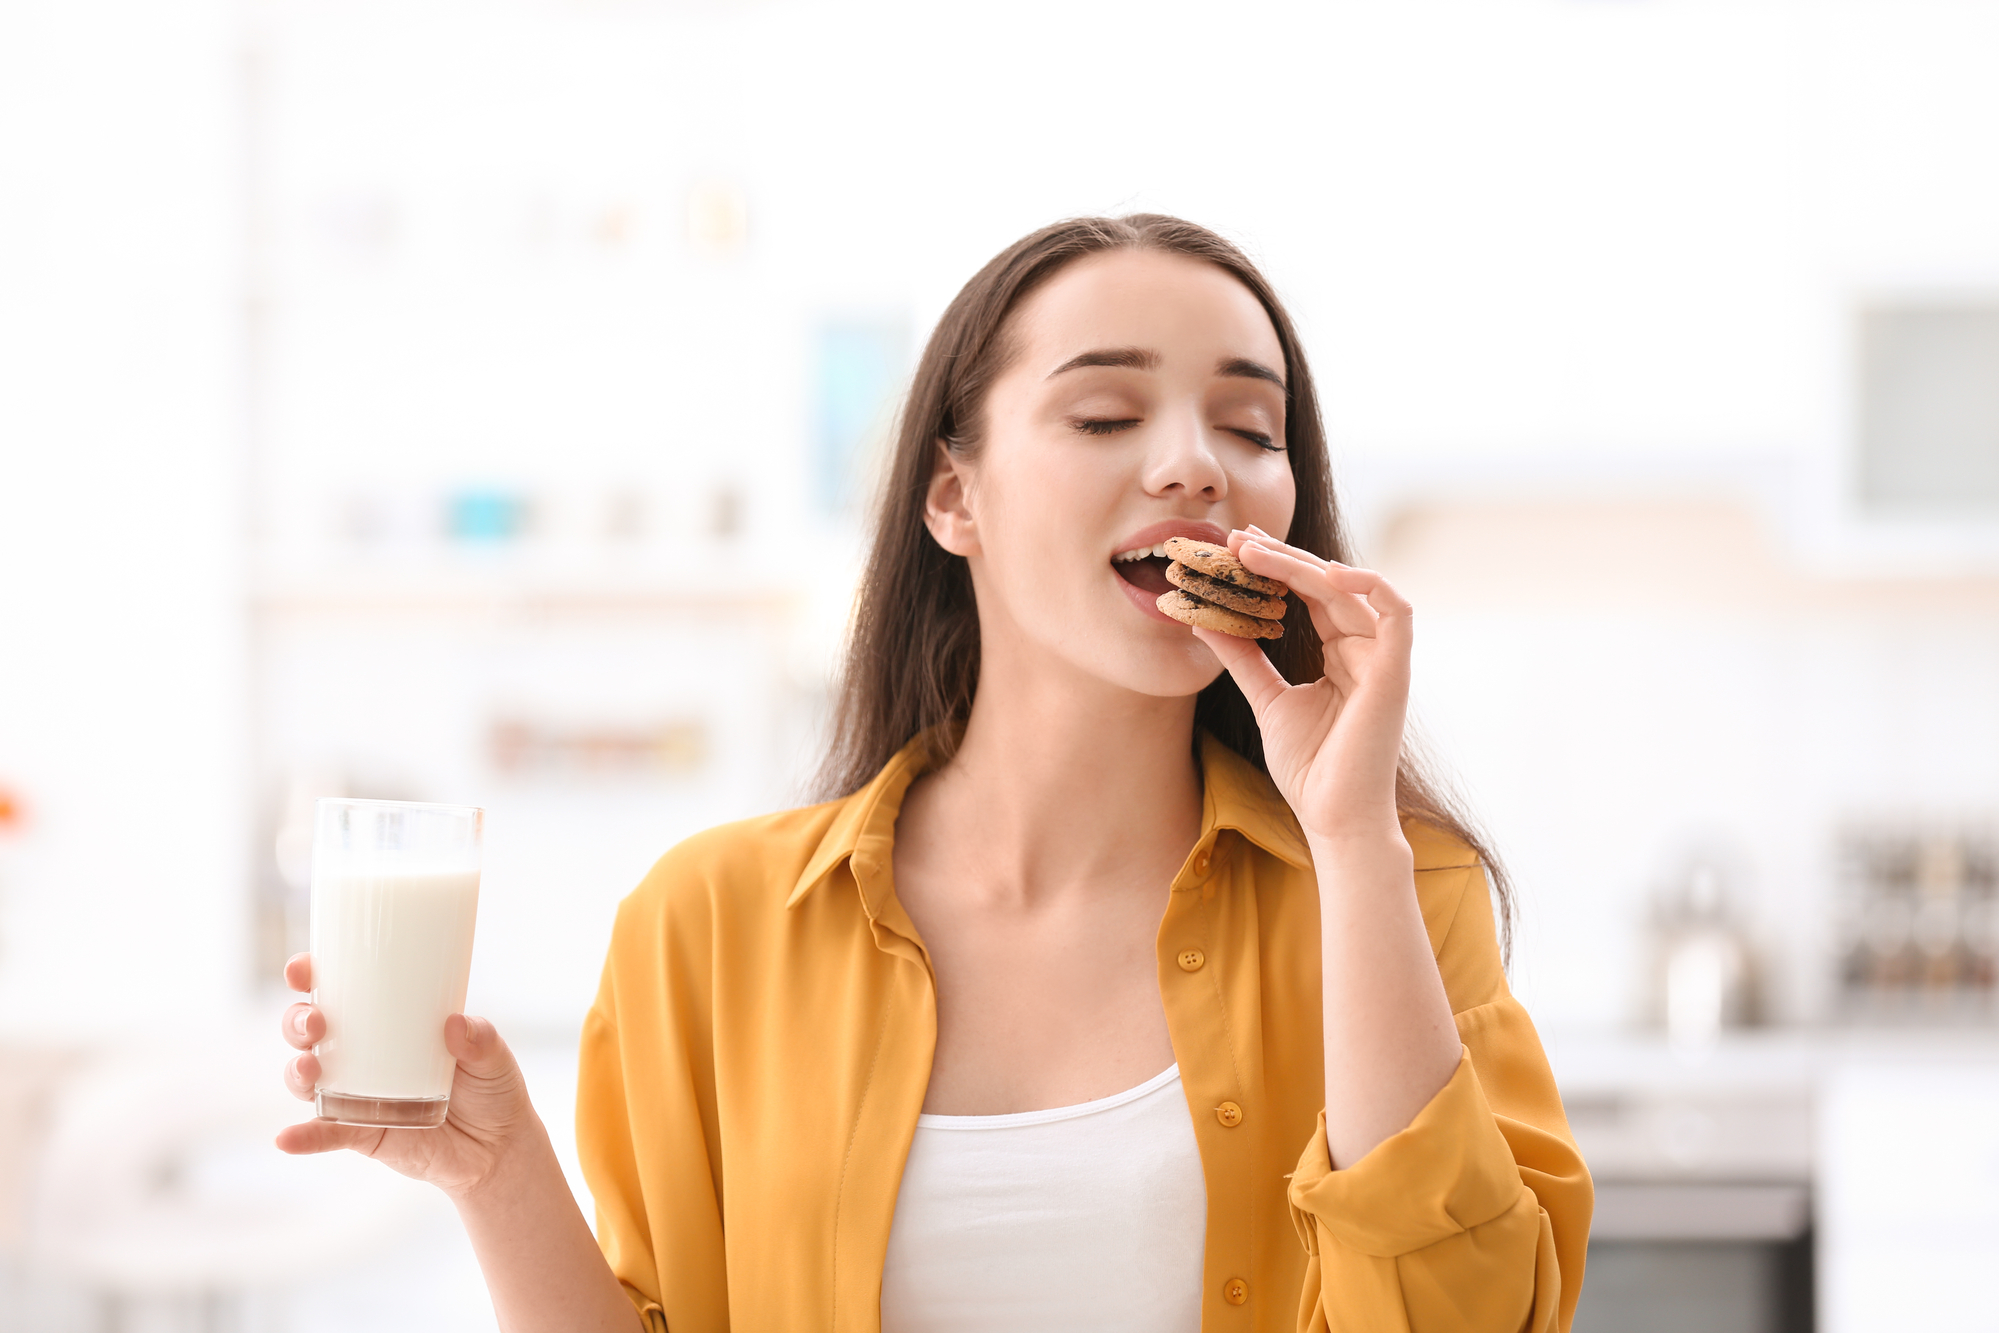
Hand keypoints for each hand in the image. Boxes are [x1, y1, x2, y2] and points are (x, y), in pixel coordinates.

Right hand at [276, 953, 540, 1198]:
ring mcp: (356, 1094)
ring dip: (297, 1070)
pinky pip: (325, 1134)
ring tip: (309, 1067)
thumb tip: (456, 1024)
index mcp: (389, 1022)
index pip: (341, 991)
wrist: (498, 1149)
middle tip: (316, 1022)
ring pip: (308, 1077)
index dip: (313, 976)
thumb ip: (481, 1039)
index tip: (302, 969)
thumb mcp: (494, 1057)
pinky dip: (304, 1136)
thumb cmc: (492, 1089)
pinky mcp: (361, 1132)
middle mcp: (362, 1055)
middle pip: (310, 1031)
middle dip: (298, 1021)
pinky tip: (288, 1138)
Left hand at [1192, 525, 1411, 844]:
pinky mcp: (1396, 672)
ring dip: (1304, 565)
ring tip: (1256, 550)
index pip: (1310, 596)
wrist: (1333, 817)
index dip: (1276, 568)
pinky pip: (1398, 612)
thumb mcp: (1266, 699)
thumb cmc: (1309, 768)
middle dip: (1282, 556)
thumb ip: (1242, 658)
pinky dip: (1369, 584)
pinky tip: (1326, 571)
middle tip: (1237, 536)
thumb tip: (1203, 618)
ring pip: (1351, 589)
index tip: (1235, 548)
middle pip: (1327, 584)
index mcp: (1340, 655)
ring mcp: (1383, 659)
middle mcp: (1365, 650)